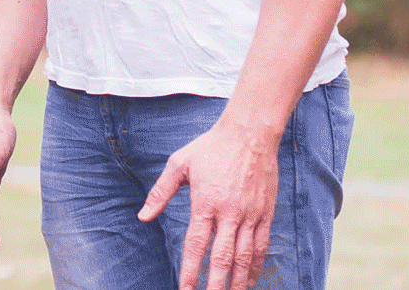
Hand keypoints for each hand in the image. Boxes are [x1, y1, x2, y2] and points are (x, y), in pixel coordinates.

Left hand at [137, 116, 280, 289]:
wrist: (250, 134)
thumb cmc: (211, 147)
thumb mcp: (179, 164)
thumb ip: (161, 192)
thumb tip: (143, 216)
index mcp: (205, 202)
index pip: (196, 245)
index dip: (190, 271)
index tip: (185, 289)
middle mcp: (229, 213)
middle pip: (222, 258)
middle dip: (215, 284)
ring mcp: (250, 215)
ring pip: (245, 257)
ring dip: (238, 281)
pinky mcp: (266, 213)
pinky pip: (261, 246)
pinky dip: (255, 265)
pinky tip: (250, 279)